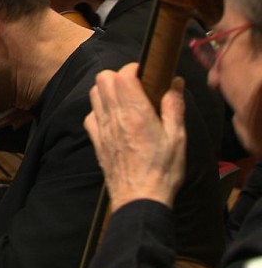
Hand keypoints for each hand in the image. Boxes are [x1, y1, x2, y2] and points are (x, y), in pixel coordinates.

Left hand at [83, 63, 186, 210]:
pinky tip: (114, 119)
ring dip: (107, 91)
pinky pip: (90, 116)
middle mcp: (115, 118)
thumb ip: (174, 106)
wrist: (139, 199)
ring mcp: (102, 130)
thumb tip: (174, 83)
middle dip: (118, 76)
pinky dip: (99, 111)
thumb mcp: (178, 137)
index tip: (146, 74)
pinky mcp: (96, 142)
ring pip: (93, 95)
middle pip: (102, 80)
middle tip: (136, 85)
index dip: (133, 68)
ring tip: (125, 100)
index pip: (122, 75)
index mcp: (136, 114)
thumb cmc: (163, 171)